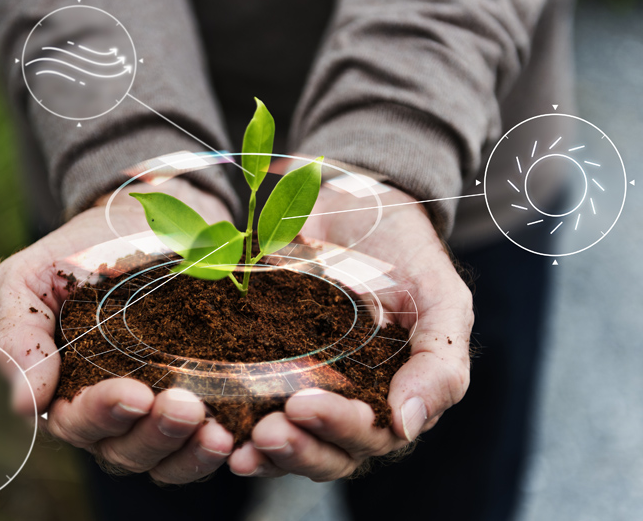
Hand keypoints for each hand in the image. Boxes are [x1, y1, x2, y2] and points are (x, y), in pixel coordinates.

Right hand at [0, 177, 235, 483]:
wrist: (143, 222)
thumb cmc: (79, 253)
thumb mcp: (30, 280)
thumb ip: (19, 337)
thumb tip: (25, 405)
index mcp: (65, 391)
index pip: (78, 422)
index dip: (103, 414)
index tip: (134, 393)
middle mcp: (112, 413)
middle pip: (126, 450)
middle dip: (154, 434)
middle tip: (183, 407)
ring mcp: (158, 411)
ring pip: (169, 458)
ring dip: (191, 451)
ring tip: (217, 431)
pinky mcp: (202, 401)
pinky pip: (207, 441)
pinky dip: (220, 445)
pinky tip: (238, 432)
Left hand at [227, 181, 472, 479]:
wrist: (359, 206)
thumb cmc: (409, 255)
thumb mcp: (441, 301)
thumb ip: (440, 364)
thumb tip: (407, 426)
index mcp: (393, 398)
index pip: (370, 436)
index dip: (338, 429)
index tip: (304, 404)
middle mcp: (350, 404)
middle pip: (326, 451)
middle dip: (297, 448)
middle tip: (268, 430)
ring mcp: (308, 386)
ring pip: (289, 440)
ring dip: (266, 451)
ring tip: (240, 444)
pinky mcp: (269, 365)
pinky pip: (252, 405)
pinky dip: (236, 422)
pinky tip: (215, 426)